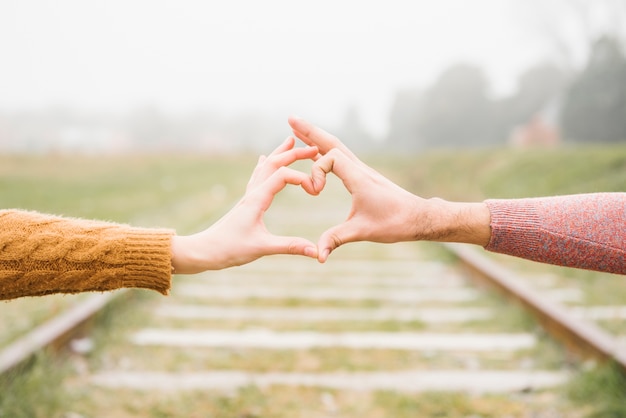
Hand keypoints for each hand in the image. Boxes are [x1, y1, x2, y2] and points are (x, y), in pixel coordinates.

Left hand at [171, 137, 318, 272]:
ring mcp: (248, 196)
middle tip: (313, 148)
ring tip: (290, 140)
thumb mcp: (262, 248)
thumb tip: (316, 251)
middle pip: (273, 164)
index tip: (316, 190)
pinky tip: (262, 160)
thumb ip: (289, 246)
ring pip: (265, 167)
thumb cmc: (229, 249)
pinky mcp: (245, 202)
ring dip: (279, 153)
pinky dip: (265, 165)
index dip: (302, 177)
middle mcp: (252, 193)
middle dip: (293, 153)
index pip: (282, 175)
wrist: (204, 251)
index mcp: (257, 199)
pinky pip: (257, 177)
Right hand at [288, 116, 490, 261]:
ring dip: (317, 137)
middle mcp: (360, 169)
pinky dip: (326, 150)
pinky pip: (341, 157)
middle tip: (290, 119)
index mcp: (359, 178)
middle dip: (310, 131)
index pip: (331, 157)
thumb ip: (337, 239)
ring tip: (298, 129)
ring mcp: (362, 170)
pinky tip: (318, 151)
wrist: (419, 217)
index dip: (317, 171)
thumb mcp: (362, 232)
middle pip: (331, 142)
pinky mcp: (363, 176)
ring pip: (337, 147)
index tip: (315, 191)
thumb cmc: (395, 223)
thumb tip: (318, 256)